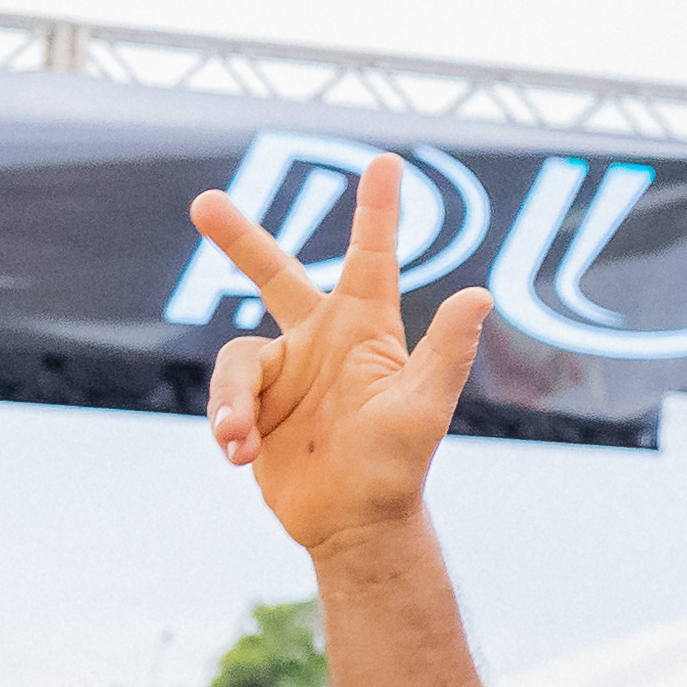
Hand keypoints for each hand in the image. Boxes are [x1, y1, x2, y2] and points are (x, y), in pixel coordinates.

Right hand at [197, 152, 493, 557]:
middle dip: (239, 239)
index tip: (387, 161)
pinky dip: (228, 424)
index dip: (377, 210)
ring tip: (240, 441)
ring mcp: (286, 373)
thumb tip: (482, 295)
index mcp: (366, 330)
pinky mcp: (255, 406)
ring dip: (232, 400)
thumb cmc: (400, 465)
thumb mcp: (424, 407)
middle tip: (205, 204)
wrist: (356, 525)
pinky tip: (241, 454)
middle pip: (274, 274)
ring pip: (236, 361)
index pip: (372, 259)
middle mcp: (321, 340)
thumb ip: (447, 351)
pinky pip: (226, 399)